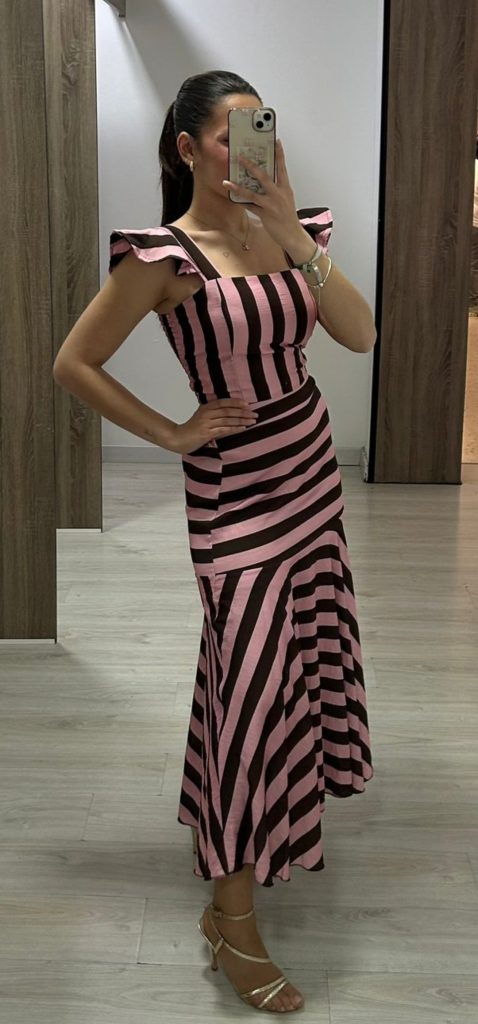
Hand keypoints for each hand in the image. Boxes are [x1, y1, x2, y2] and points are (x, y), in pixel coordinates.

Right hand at [170, 398, 257, 454]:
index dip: (236, 402)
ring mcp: (206, 423)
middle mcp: (206, 413)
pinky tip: (243, 428)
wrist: (178, 438)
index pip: (223, 402)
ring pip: (228, 420)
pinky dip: (235, 428)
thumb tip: (230, 414)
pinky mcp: (206, 433)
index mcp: (205, 407)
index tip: (247, 404)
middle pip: (228, 411)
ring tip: (253, 421)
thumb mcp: (201, 417)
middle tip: (255, 414)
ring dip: (242, 420)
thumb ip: (213, 414)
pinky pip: (224, 430)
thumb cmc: (191, 430)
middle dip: (243, 412)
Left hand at [221, 139, 303, 253]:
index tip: (276, 141)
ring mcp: (272, 205)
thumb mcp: (286, 200)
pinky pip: (250, 207)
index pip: (282, 167)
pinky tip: (231, 197)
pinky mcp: (265, 215)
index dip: (279, 154)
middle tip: (240, 157)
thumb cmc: (288, 218)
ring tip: (227, 181)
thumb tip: (263, 181)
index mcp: (286, 189)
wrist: (293, 236)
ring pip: (253, 193)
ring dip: (238, 187)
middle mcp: (279, 194)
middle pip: (264, 176)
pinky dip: (241, 202)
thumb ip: (276, 189)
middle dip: (251, 166)